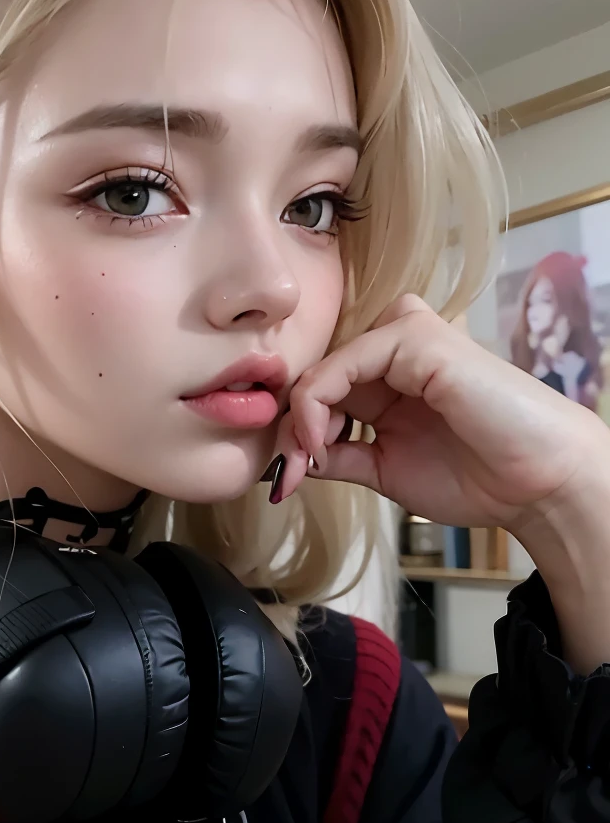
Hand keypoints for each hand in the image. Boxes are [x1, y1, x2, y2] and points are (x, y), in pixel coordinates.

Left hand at [277, 294, 609, 670]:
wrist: (537, 484)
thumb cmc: (477, 476)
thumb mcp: (385, 469)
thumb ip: (338, 456)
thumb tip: (286, 460)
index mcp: (389, 376)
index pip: (319, 389)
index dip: (293, 432)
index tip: (287, 479)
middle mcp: (395, 350)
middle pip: (314, 375)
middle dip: (291, 427)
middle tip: (290, 473)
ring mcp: (406, 338)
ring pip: (320, 368)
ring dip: (299, 418)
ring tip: (311, 459)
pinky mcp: (415, 338)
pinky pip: (339, 366)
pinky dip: (315, 405)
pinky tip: (322, 441)